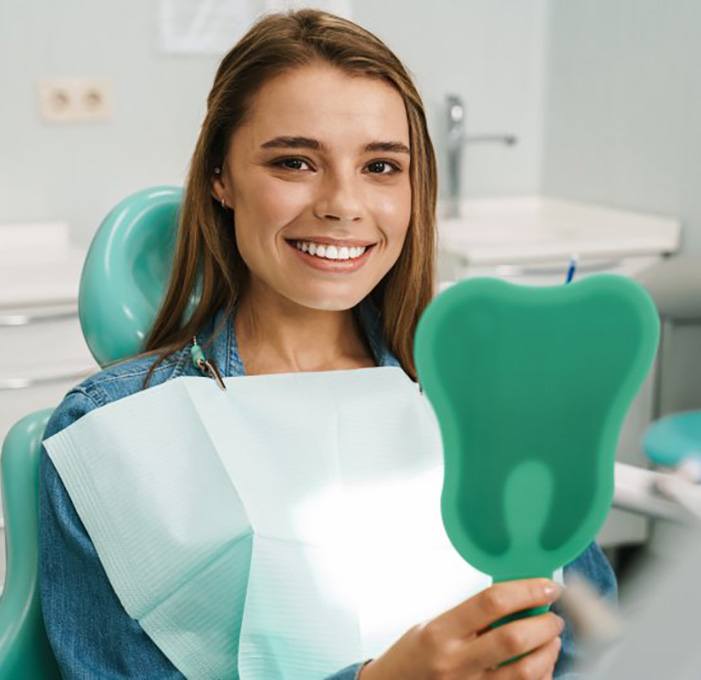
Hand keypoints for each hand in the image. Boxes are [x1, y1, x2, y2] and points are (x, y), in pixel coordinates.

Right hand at [358, 578, 563, 678]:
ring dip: (548, 651)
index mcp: (441, 632)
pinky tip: (542, 663)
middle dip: (544, 624)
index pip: (490, 603)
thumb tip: (514, 598)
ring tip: (552, 638)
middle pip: (513, 639)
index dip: (525, 591)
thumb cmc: (412, 656)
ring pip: (526, 671)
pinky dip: (541, 675)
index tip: (546, 586)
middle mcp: (456, 662)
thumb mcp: (431, 626)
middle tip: (554, 615)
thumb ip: (469, 616)